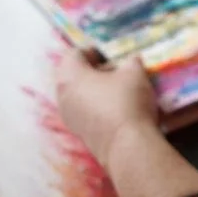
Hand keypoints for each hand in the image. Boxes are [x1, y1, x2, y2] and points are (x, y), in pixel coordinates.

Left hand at [56, 49, 160, 168]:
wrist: (127, 145)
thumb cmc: (126, 101)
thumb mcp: (134, 72)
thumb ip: (131, 62)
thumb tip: (131, 61)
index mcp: (70, 76)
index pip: (73, 54)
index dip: (92, 51)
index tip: (109, 54)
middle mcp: (63, 96)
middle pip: (73, 76)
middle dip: (93, 71)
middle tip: (115, 71)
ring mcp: (69, 117)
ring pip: (78, 95)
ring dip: (95, 90)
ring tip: (118, 90)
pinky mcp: (79, 133)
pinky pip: (84, 112)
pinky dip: (96, 106)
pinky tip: (116, 109)